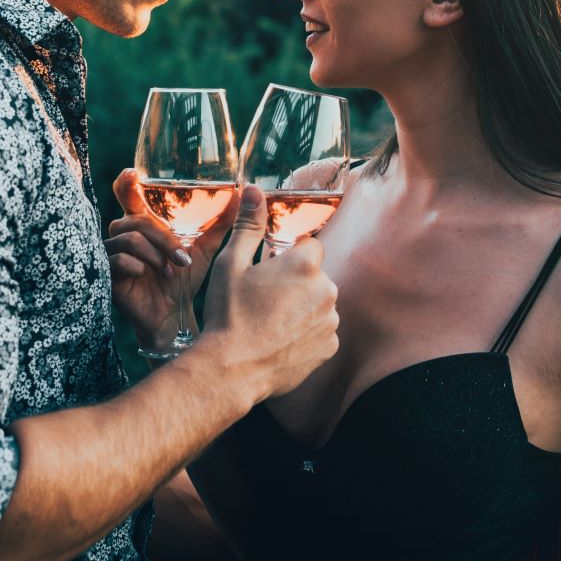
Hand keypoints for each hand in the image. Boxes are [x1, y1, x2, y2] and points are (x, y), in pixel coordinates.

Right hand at [107, 168, 239, 346]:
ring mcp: (113, 253)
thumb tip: (242, 193)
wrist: (173, 315)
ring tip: (170, 272)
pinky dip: (140, 267)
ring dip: (156, 255)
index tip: (133, 173)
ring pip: (130, 238)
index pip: (128, 195)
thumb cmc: (185, 278)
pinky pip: (119, 260)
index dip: (126, 183)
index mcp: (143, 223)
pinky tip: (149, 278)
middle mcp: (124, 234)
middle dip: (163, 238)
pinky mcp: (107, 273)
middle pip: (138, 220)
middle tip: (183, 258)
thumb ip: (219, 222)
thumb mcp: (205, 248)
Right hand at [202, 185, 339, 402]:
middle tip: (264, 299)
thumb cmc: (229, 313)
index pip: (309, 246)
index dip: (288, 257)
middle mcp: (327, 290)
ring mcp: (330, 321)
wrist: (233, 369)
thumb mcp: (231, 263)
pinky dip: (306, 333)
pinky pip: (321, 331)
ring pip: (319, 303)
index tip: (269, 271)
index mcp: (306, 264)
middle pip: (316, 275)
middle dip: (296, 282)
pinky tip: (280, 340)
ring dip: (303, 307)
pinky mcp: (329, 347)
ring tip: (270, 322)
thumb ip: (249, 225)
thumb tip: (254, 190)